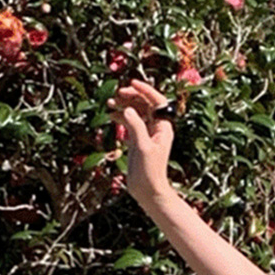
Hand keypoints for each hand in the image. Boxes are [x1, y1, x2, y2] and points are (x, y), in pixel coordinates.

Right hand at [110, 78, 175, 206]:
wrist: (148, 191)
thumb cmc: (149, 172)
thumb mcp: (142, 147)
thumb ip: (136, 126)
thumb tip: (128, 109)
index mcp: (163, 127)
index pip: (157, 101)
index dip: (146, 90)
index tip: (132, 83)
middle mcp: (157, 128)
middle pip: (145, 104)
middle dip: (132, 97)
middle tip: (117, 94)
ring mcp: (147, 133)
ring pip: (136, 112)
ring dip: (124, 106)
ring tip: (111, 103)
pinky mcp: (138, 140)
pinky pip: (130, 123)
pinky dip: (121, 117)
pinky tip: (111, 115)